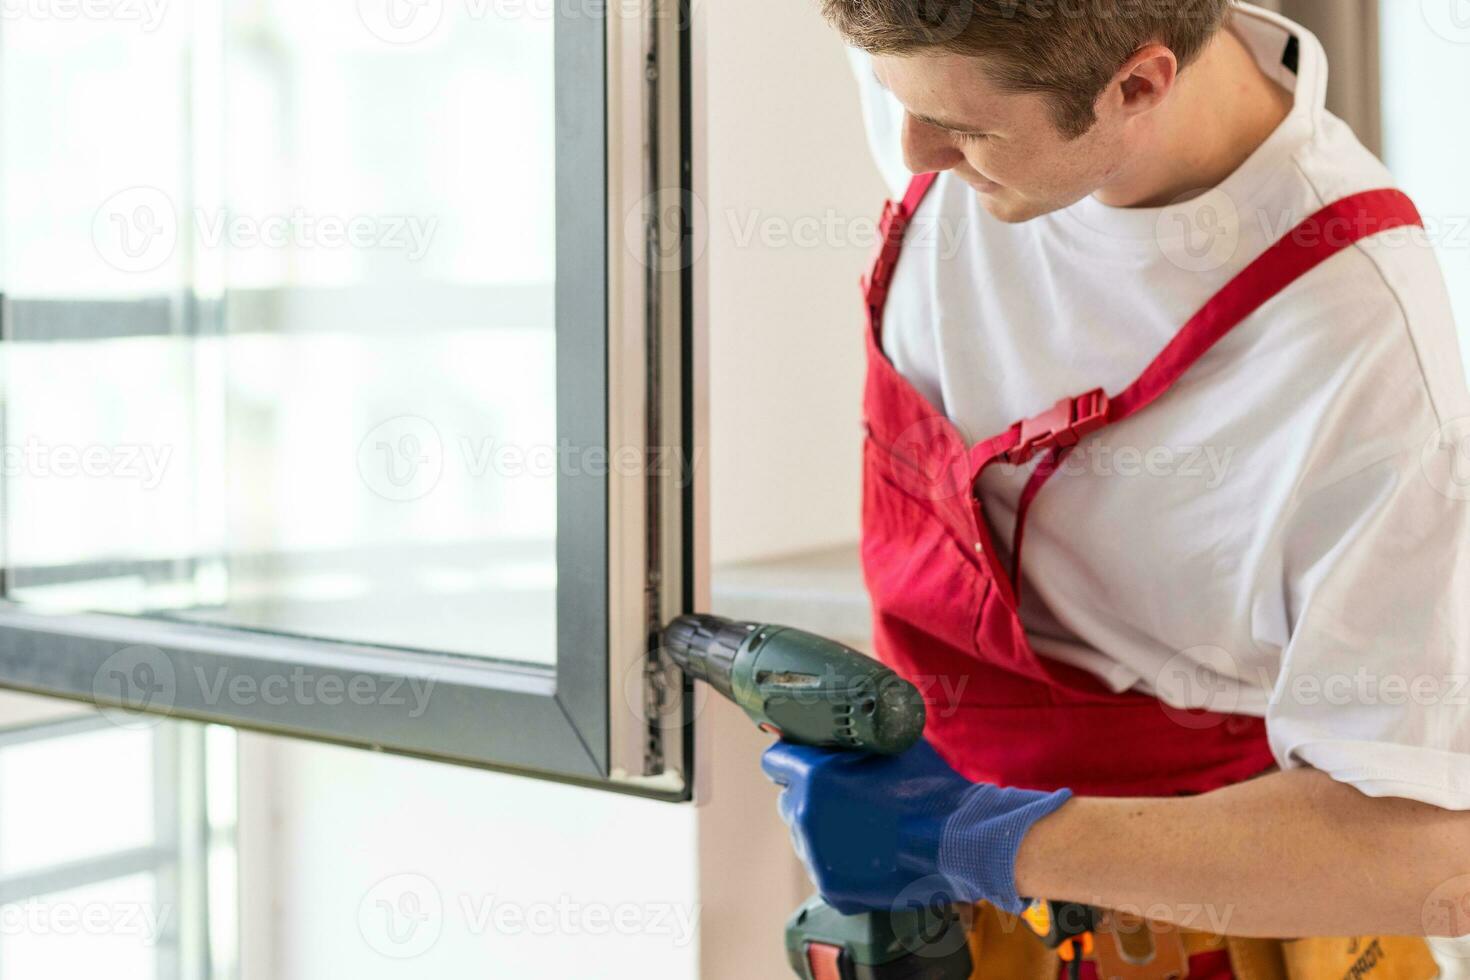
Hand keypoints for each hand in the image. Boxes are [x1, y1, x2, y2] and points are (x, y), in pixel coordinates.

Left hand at [761, 740, 1071, 914]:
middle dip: (810, 794)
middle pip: (790, 799)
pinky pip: (824, 865)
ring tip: (862, 824)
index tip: (802, 759)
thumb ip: (856, 736)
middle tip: (842, 793)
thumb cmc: (927, 787)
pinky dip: (840, 858)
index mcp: (813, 778)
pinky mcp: (833, 887)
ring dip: (823, 827)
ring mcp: (817, 856)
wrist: (959, 841)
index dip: (791, 757)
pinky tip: (869, 850)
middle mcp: (805, 817)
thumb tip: (839, 726)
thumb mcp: (890, 742)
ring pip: (805, 835)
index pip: (775, 761)